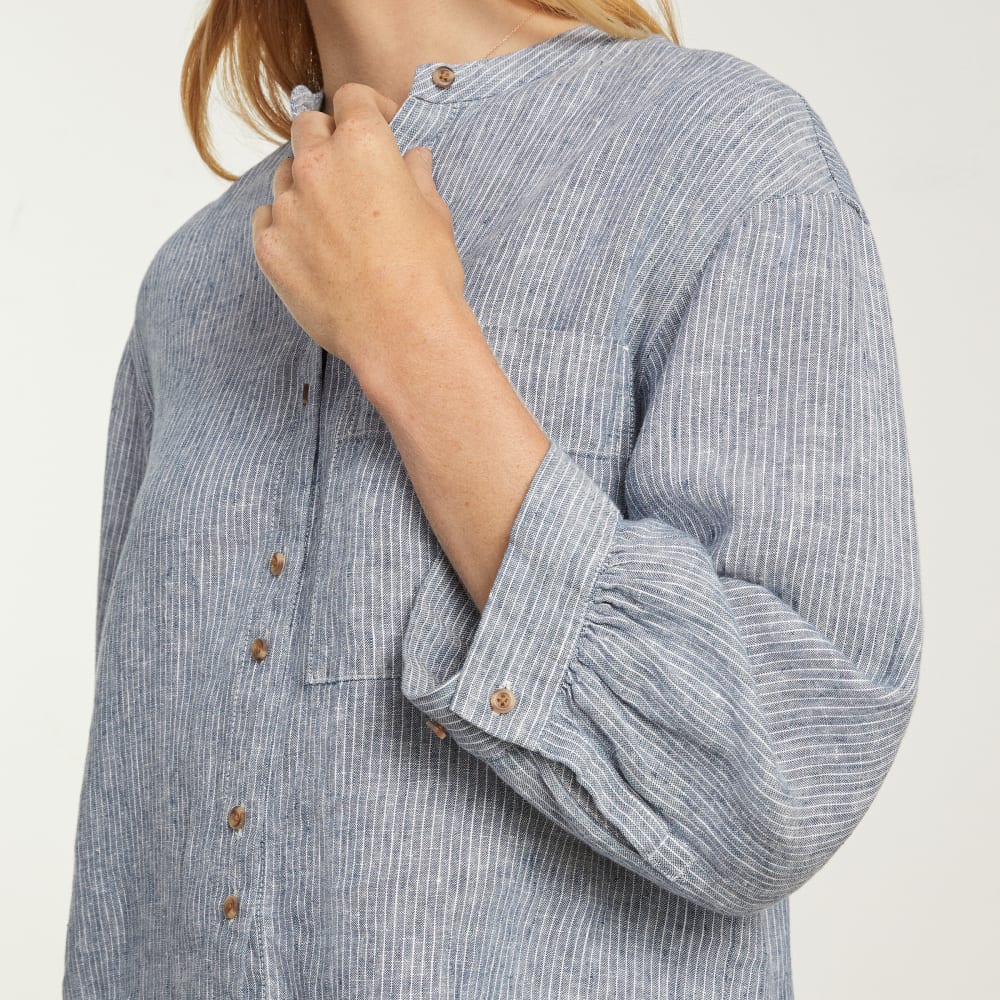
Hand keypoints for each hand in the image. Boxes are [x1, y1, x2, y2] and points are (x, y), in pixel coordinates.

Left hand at [250, 82, 467, 374]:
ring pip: (284, 176)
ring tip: (333, 222)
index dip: (367, 108)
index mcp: (364, 145)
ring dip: (305, 186)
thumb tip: (413, 159)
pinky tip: (312, 250)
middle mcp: (317, 166)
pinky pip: (267, 220)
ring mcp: (287, 207)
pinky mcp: (268, 247)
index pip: (351, 98)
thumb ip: (417, 178)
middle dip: (327, 138)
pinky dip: (285, 226)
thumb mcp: (434, 216)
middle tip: (348, 170)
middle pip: (307, 127)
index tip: (377, 125)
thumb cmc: (426, 275)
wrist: (401, 334)